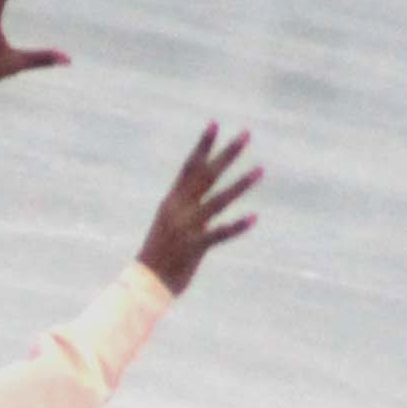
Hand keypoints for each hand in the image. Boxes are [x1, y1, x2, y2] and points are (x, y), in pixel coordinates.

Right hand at [137, 126, 259, 295]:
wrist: (145, 282)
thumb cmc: (158, 254)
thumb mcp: (167, 223)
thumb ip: (183, 207)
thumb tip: (195, 190)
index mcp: (172, 201)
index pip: (189, 166)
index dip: (203, 146)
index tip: (215, 124)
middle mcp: (179, 209)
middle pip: (207, 175)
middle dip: (227, 154)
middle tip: (246, 134)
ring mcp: (187, 227)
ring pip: (218, 200)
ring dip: (240, 184)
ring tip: (261, 170)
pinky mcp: (195, 247)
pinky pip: (219, 234)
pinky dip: (236, 226)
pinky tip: (254, 218)